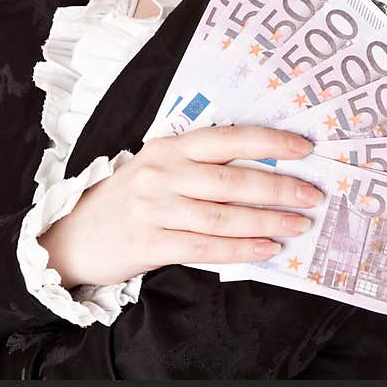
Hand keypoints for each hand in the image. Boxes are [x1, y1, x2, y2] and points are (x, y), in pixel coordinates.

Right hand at [35, 125, 323, 288]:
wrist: (75, 234)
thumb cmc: (128, 197)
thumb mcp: (157, 166)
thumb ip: (199, 164)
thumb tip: (262, 168)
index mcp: (168, 146)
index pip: (227, 138)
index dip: (268, 140)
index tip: (303, 146)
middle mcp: (162, 172)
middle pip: (232, 179)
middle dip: (279, 186)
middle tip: (312, 194)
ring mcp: (155, 208)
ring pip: (224, 215)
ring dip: (268, 220)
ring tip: (299, 224)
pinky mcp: (149, 243)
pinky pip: (205, 247)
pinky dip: (241, 249)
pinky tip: (267, 249)